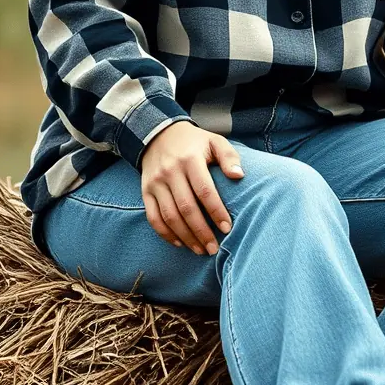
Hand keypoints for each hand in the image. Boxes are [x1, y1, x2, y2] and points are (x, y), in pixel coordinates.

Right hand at [140, 121, 244, 254]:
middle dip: (202, 231)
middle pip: (186, 208)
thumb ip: (229, 157)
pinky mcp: (145, 191)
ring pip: (169, 216)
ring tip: (200, 250)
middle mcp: (170, 172)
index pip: (204, 191)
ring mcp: (155, 183)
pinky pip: (153, 217)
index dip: (216, 211)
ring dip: (185, 237)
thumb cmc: (194, 143)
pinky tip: (180, 243)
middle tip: (214, 248)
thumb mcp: (214, 141)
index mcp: (190, 160)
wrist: (157, 134)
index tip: (227, 228)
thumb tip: (239, 176)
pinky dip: (165, 233)